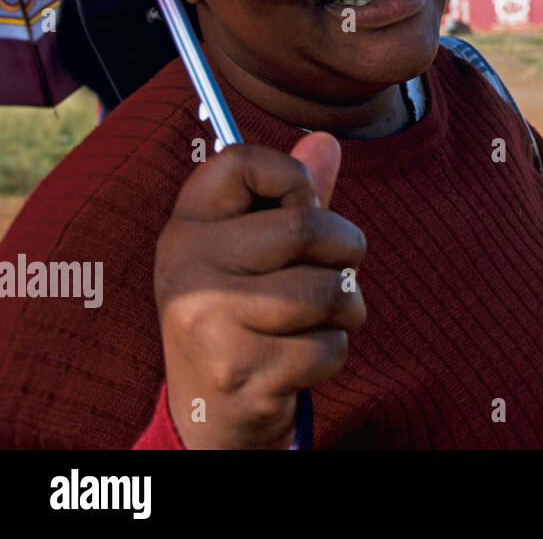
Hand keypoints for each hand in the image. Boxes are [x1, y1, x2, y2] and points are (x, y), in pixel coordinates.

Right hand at [154, 132, 364, 448]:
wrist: (210, 411)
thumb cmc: (244, 312)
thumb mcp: (254, 249)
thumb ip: (292, 197)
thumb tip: (326, 139)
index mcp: (186, 227)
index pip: (241, 160)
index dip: (293, 178)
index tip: (297, 208)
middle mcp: (186, 270)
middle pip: (308, 227)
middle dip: (346, 250)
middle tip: (334, 270)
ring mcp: (208, 323)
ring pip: (329, 290)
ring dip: (348, 307)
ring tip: (322, 317)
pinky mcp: (239, 372)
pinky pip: (330, 346)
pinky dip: (334, 351)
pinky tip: (301, 358)